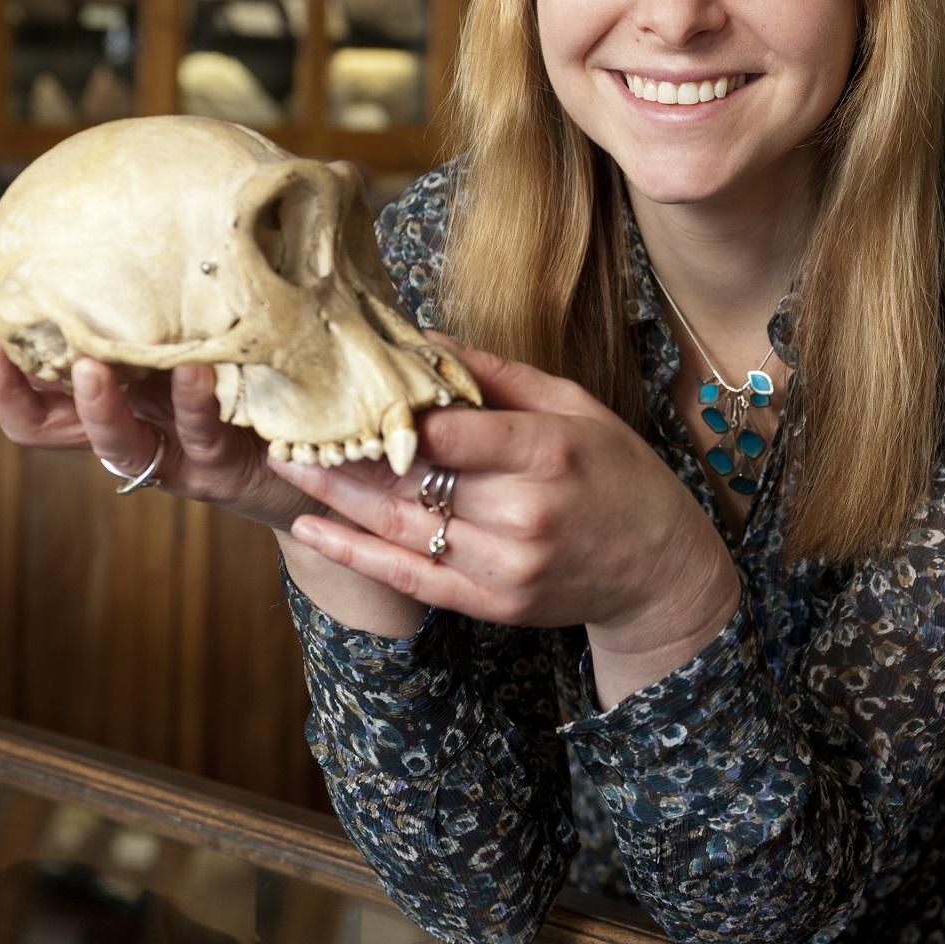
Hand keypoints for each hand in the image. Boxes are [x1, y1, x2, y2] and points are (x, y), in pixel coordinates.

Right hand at [0, 281, 315, 529]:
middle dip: (6, 385)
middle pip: (39, 424)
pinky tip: (201, 369)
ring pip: (112, 443)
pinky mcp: (219, 466)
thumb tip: (148, 205)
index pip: (30, 380)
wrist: (318, 451)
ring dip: (96, 407)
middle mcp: (130, 426)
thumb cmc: (255, 376)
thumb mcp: (204, 327)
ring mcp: (170, 452)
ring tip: (94, 366)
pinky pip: (199, 435)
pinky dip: (196, 403)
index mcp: (114, 391)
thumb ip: (172, 290)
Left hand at [273, 335, 740, 659]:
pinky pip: (410, 577)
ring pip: (401, 527)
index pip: (452, 430)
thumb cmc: (618, 474)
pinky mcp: (494, 603)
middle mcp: (526, 511)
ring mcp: (509, 564)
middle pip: (415, 478)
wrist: (660, 571)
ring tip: (285, 462)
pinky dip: (354, 554)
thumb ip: (499, 375)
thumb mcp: (575, 406)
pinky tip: (312, 527)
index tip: (342, 389)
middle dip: (344, 451)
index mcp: (550, 450)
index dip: (392, 413)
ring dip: (335, 495)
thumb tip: (426, 341)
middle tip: (284, 422)